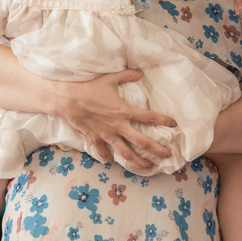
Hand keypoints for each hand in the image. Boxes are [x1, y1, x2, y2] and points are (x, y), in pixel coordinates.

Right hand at [61, 69, 176, 172]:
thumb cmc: (89, 88)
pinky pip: (104, 152)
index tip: (174, 124)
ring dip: (138, 162)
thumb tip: (141, 73)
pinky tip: (114, 161)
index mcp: (124, 111)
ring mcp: (106, 135)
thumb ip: (127, 75)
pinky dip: (109, 158)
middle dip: (157, 150)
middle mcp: (118, 126)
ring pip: (125, 153)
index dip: (163, 121)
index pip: (149, 117)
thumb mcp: (110, 78)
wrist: (67, 100)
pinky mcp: (94, 140)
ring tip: (148, 166)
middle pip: (142, 142)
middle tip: (167, 155)